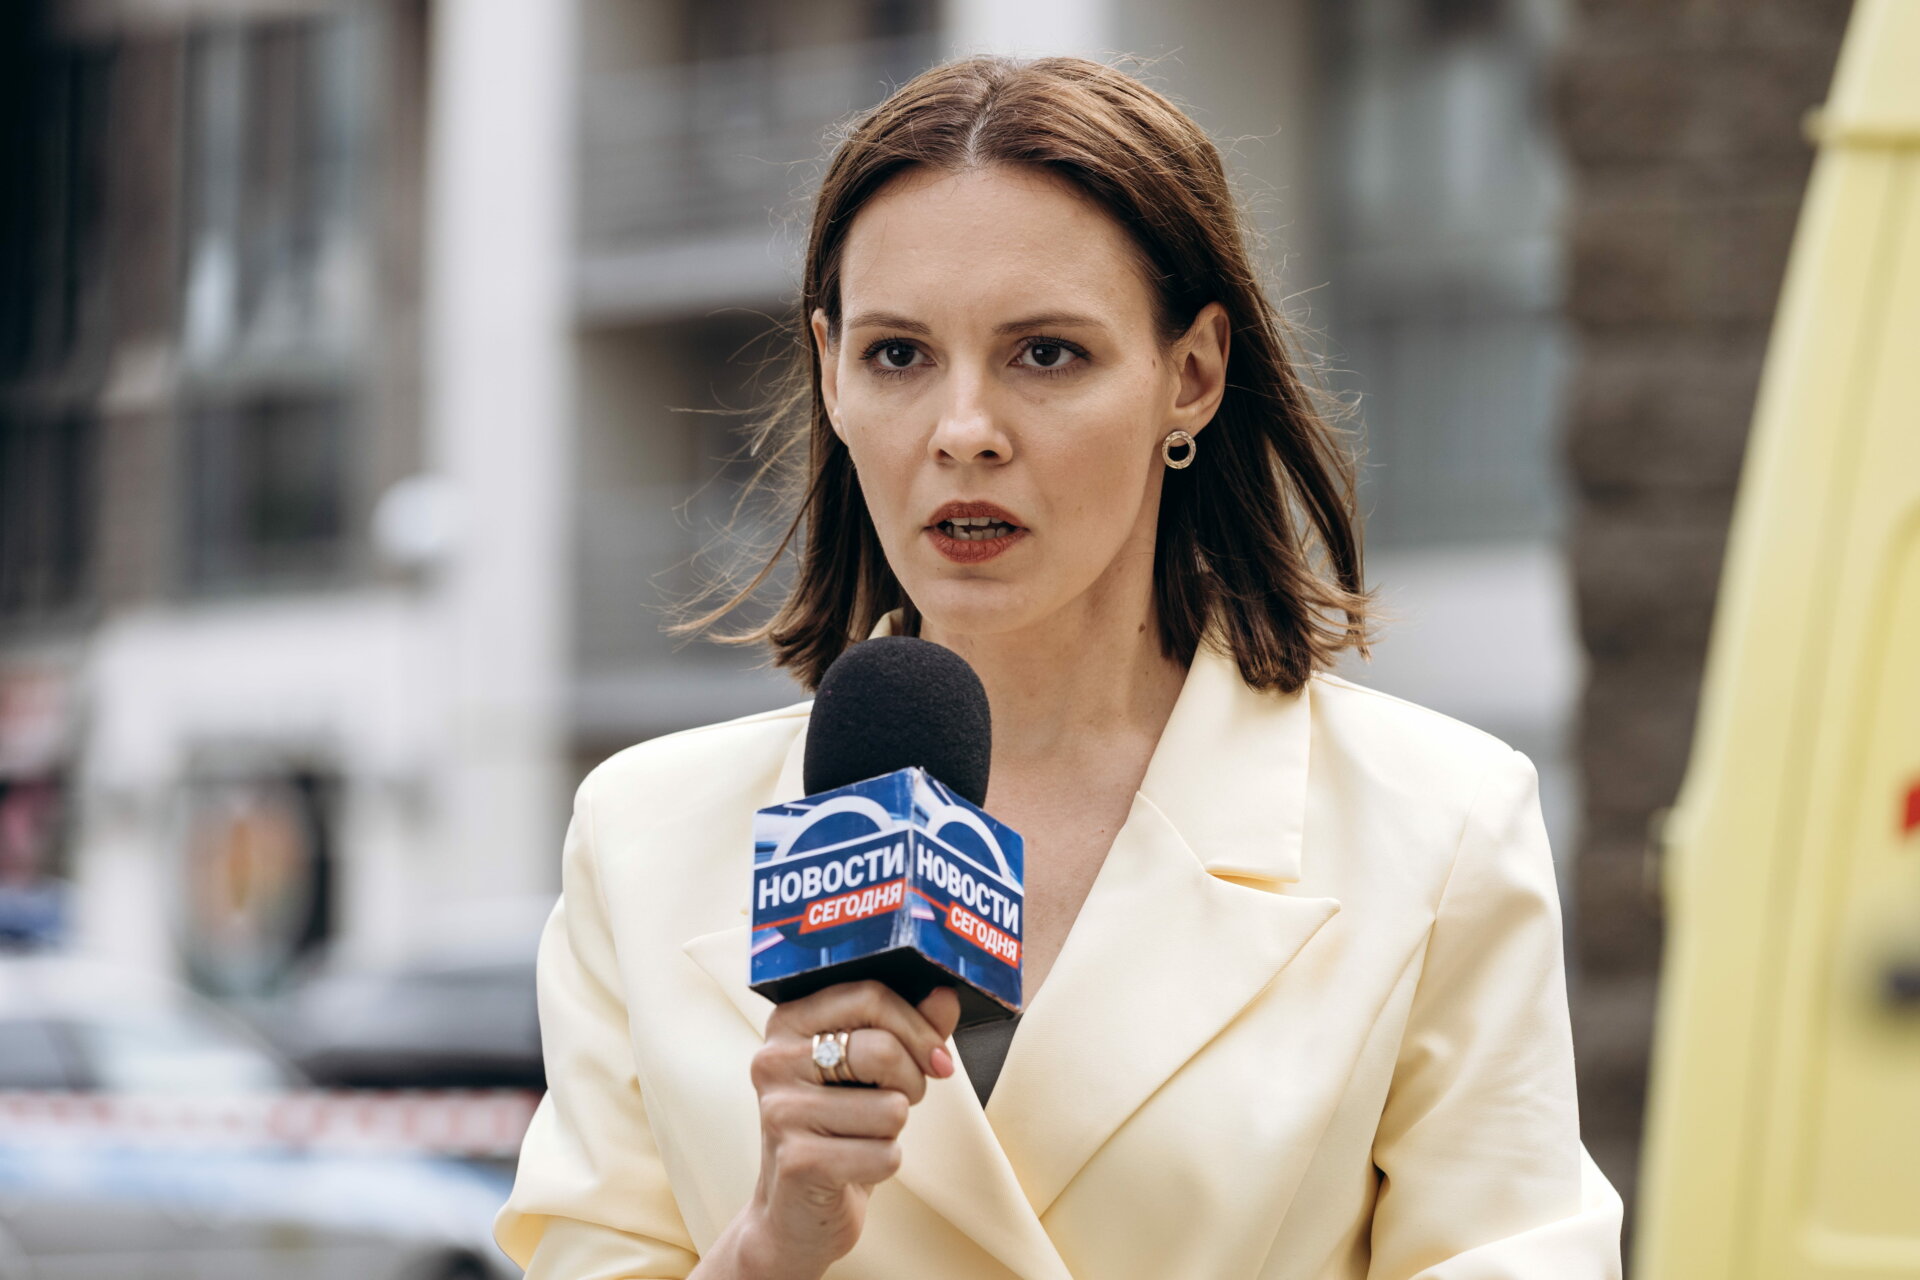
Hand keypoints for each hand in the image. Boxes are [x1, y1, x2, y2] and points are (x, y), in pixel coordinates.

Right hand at [734, 980, 961, 1278]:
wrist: (793, 1213)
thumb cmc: (838, 1129)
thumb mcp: (870, 1071)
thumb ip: (908, 1027)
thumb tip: (945, 995)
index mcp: (789, 1021)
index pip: (868, 995)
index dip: (918, 1026)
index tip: (937, 1056)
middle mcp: (773, 1060)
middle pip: (883, 1049)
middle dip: (912, 1080)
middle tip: (901, 1100)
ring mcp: (780, 1111)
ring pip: (890, 1107)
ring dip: (894, 1129)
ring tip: (863, 1135)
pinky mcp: (797, 1162)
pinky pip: (885, 1154)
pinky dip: (885, 1164)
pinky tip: (854, 1168)